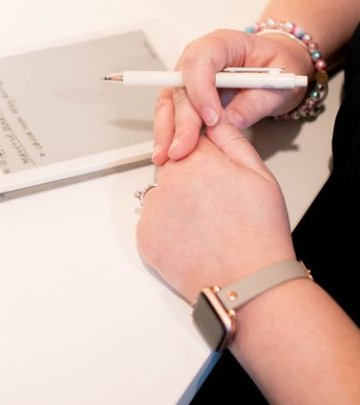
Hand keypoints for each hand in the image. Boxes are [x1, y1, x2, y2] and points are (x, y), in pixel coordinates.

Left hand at [137, 121, 295, 303]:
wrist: (249, 285)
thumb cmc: (259, 234)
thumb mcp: (259, 175)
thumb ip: (231, 139)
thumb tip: (213, 119)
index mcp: (197, 159)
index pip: (188, 140)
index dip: (204, 157)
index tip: (213, 174)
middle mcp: (169, 180)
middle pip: (172, 166)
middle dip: (189, 180)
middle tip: (214, 206)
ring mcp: (153, 210)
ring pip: (160, 196)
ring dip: (175, 205)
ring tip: (205, 228)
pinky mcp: (144, 237)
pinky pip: (152, 225)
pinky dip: (167, 232)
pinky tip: (192, 243)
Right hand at [153, 29, 311, 163]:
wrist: (279, 67)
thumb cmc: (280, 66)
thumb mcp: (281, 83)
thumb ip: (257, 101)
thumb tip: (232, 120)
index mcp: (224, 43)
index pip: (201, 61)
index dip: (201, 90)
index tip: (211, 119)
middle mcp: (200, 57)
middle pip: (181, 85)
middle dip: (182, 119)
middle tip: (186, 147)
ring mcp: (191, 76)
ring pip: (170, 99)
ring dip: (168, 128)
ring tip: (169, 154)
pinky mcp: (188, 94)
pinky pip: (172, 111)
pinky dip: (169, 131)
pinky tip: (168, 149)